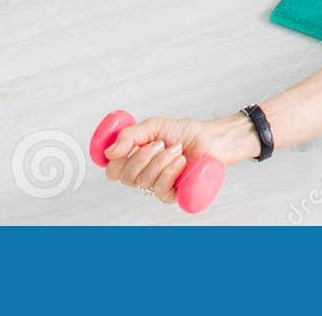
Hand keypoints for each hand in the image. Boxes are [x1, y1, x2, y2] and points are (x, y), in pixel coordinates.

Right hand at [102, 114, 255, 205]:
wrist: (212, 138)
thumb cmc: (186, 132)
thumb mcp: (154, 126)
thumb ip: (129, 136)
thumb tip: (109, 151)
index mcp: (136, 158)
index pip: (113, 169)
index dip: (115, 160)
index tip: (127, 147)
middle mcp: (144, 174)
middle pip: (125, 177)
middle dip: (143, 156)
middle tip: (160, 144)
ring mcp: (158, 185)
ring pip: (143, 181)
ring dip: (161, 161)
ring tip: (176, 149)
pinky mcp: (173, 195)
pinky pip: (160, 189)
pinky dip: (170, 172)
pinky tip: (181, 162)